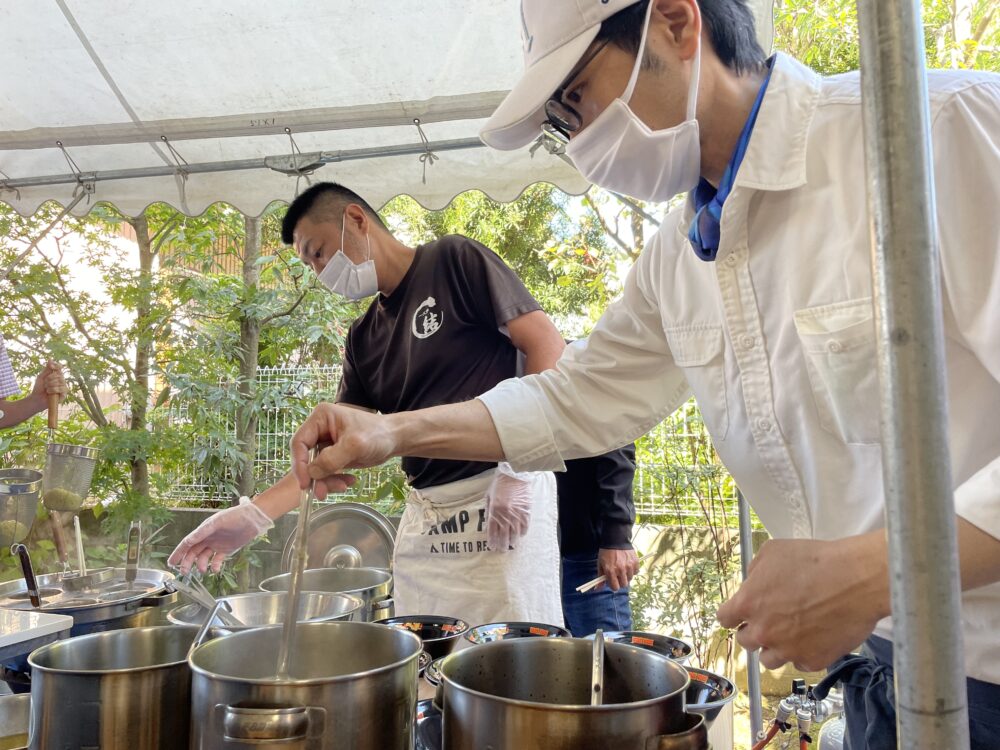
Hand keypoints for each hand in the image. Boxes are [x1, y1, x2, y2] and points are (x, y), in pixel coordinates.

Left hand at [31, 361, 65, 404]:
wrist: (37, 399)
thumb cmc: (39, 388)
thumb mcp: (41, 377)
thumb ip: (47, 369)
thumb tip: (51, 359)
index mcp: (56, 376)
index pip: (60, 368)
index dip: (57, 366)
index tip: (52, 366)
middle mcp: (61, 381)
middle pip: (59, 375)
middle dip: (50, 379)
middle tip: (45, 384)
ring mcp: (63, 387)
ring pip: (60, 382)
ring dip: (50, 385)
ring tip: (46, 389)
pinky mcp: (64, 394)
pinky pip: (61, 389)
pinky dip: (54, 390)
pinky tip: (49, 392)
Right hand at [168, 501, 273, 573]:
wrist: (253, 519)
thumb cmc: (235, 516)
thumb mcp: (217, 522)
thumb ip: (202, 532)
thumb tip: (187, 541)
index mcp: (203, 530)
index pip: (187, 543)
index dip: (178, 553)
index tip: (171, 563)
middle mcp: (208, 538)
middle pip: (193, 552)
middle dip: (187, 562)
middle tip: (184, 572)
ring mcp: (217, 544)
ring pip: (204, 557)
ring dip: (201, 565)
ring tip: (202, 570)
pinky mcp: (227, 550)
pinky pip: (217, 560)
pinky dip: (215, 565)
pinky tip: (215, 569)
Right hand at [292, 403, 393, 499]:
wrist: (394, 439)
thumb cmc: (377, 434)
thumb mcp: (354, 445)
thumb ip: (331, 459)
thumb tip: (311, 473)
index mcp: (321, 418)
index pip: (299, 442)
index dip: (299, 464)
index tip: (305, 483)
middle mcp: (319, 429)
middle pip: (305, 457)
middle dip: (314, 476)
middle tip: (322, 493)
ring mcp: (325, 443)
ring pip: (314, 467)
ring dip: (325, 480)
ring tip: (343, 486)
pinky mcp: (333, 455)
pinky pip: (325, 471)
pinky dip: (333, 479)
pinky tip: (348, 481)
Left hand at [484, 463, 532, 551]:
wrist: (515, 474)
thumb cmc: (500, 484)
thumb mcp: (489, 496)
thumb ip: (488, 510)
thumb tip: (488, 523)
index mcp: (494, 510)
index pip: (492, 530)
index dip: (492, 540)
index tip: (492, 547)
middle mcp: (505, 514)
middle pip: (504, 535)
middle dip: (502, 544)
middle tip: (502, 550)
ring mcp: (517, 514)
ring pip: (515, 533)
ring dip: (513, 541)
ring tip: (512, 546)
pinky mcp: (526, 511)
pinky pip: (525, 526)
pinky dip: (523, 532)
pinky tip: (521, 535)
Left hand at [597, 547, 639, 591]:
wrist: (615, 539)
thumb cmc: (606, 552)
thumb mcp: (600, 564)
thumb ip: (600, 577)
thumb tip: (598, 589)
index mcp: (611, 571)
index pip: (615, 587)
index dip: (614, 586)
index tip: (613, 582)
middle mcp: (620, 570)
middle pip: (624, 585)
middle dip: (620, 582)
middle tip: (618, 575)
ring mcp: (629, 566)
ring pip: (630, 579)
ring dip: (626, 576)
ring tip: (622, 568)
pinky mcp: (635, 562)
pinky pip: (636, 572)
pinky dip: (632, 570)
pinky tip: (628, 564)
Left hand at [716, 533, 889, 671]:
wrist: (856, 580)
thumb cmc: (816, 560)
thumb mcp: (773, 551)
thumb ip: (755, 570)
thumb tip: (752, 581)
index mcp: (749, 603)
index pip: (725, 619)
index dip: (733, 615)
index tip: (740, 614)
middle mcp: (764, 631)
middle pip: (746, 642)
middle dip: (755, 631)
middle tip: (770, 620)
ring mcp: (788, 650)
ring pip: (769, 660)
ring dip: (776, 647)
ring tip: (791, 632)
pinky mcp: (812, 661)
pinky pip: (799, 663)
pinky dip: (803, 653)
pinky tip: (813, 638)